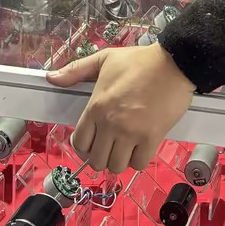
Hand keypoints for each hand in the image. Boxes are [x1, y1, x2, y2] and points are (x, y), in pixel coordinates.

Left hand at [47, 44, 195, 172]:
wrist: (173, 63)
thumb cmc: (139, 61)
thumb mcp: (104, 59)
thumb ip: (76, 70)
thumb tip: (50, 77)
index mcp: (96, 106)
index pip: (79, 142)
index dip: (84, 145)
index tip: (93, 141)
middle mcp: (110, 124)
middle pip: (97, 160)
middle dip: (102, 155)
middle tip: (110, 145)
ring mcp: (131, 133)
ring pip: (116, 166)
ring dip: (120, 160)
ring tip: (125, 148)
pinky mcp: (151, 138)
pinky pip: (139, 164)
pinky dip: (138, 160)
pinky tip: (140, 148)